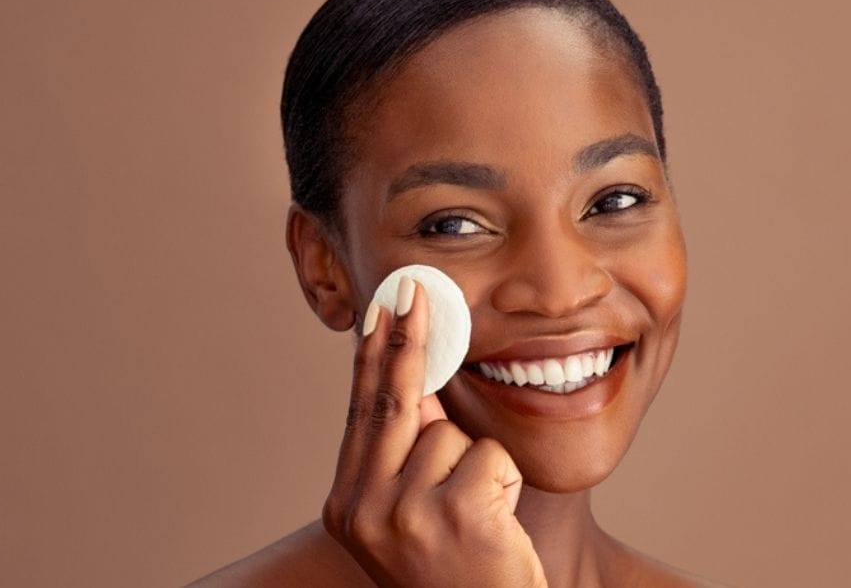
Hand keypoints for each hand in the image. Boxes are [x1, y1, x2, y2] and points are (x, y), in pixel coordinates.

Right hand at [322, 277, 546, 587]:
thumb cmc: (456, 576)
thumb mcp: (411, 520)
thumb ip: (406, 460)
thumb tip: (421, 387)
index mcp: (347, 509)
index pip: (361, 415)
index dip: (371, 360)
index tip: (378, 314)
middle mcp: (364, 511)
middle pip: (391, 403)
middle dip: (405, 341)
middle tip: (413, 291)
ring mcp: (405, 514)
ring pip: (451, 435)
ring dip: (477, 465)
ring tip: (479, 521)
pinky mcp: (454, 514)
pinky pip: (488, 456)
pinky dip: (503, 482)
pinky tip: (496, 526)